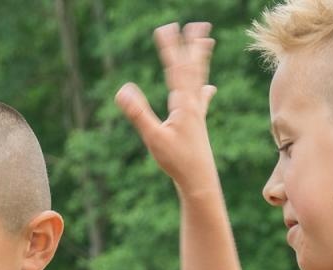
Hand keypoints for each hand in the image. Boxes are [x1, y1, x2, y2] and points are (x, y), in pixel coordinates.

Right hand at [116, 23, 221, 200]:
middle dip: (191, 46)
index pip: (175, 69)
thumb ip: (138, 113)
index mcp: (183, 104)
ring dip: (201, 59)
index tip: (165, 28)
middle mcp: (193, 104)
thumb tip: (121, 90)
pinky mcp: (198, 124)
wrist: (200, 181)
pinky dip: (205, 90)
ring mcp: (197, 113)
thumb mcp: (153, 138)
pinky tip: (211, 87)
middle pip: (192, 68)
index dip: (169, 48)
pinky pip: (201, 100)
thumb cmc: (177, 162)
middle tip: (196, 24)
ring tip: (207, 40)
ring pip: (199, 78)